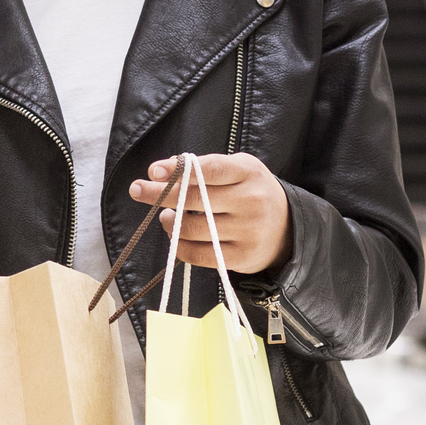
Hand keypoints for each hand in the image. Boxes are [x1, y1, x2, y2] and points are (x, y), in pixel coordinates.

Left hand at [131, 152, 292, 273]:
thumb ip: (204, 167)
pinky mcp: (242, 257)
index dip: (178, 170)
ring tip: (165, 216)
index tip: (153, 170)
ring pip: (193, 228)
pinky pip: (200, 255)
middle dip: (160, 194)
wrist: (288, 228)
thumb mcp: (237, 170)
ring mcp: (248, 231)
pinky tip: (174, 236)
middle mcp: (251, 201)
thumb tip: (162, 170)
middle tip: (137, 190)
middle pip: (195, 199)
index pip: (210, 169)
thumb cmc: (251, 192)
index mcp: (249, 172)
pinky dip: (179, 246)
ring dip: (169, 222)